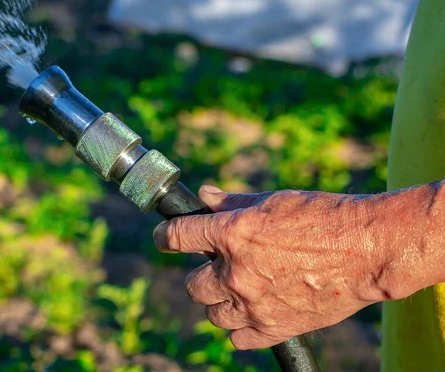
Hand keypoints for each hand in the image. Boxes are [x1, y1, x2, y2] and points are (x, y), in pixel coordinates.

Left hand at [153, 186, 392, 349]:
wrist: (369, 249)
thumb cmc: (323, 217)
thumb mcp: (273, 201)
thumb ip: (232, 202)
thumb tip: (204, 197)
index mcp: (232, 234)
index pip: (177, 237)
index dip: (165, 236)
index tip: (165, 238)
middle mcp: (236, 272)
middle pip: (192, 285)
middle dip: (202, 274)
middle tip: (220, 265)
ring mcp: (254, 305)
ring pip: (212, 313)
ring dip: (220, 301)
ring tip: (241, 288)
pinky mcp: (275, 328)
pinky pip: (238, 338)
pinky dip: (241, 326)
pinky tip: (253, 311)